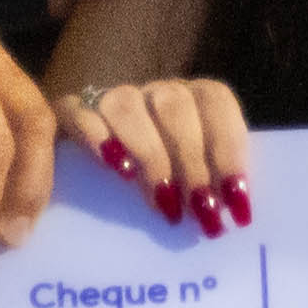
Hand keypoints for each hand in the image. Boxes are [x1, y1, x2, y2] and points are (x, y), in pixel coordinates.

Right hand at [64, 74, 255, 237]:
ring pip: (126, 105)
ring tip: (163, 200)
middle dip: (193, 162)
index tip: (237, 203)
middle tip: (202, 211)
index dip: (230, 150)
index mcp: (194, 98)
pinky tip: (114, 167)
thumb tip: (235, 215)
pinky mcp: (70, 112)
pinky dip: (96, 137)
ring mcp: (112, 98)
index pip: (216, 103)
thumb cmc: (167, 179)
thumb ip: (214, 182)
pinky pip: (77, 112)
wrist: (100, 172)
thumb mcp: (196, 178)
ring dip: (150, 154)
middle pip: (174, 106)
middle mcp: (155, 92)